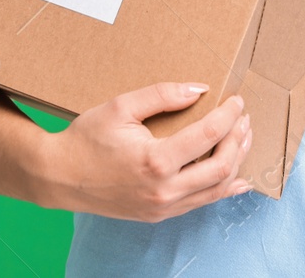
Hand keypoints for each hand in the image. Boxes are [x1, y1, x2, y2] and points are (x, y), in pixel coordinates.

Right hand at [45, 82, 254, 221]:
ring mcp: (162, 207)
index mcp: (154, 161)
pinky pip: (200, 203)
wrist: (59, 177)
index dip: (229, 117)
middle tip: (244, 119)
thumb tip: (200, 89)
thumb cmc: (87, 139)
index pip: (207, 137)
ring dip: (237, 163)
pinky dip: (223, 188)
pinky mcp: (159, 215)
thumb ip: (163, 95)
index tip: (237, 101)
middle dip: (239, 140)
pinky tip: (237, 178)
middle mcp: (163, 190)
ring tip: (244, 139)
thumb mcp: (121, 106)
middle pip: (221, 167)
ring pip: (215, 190)